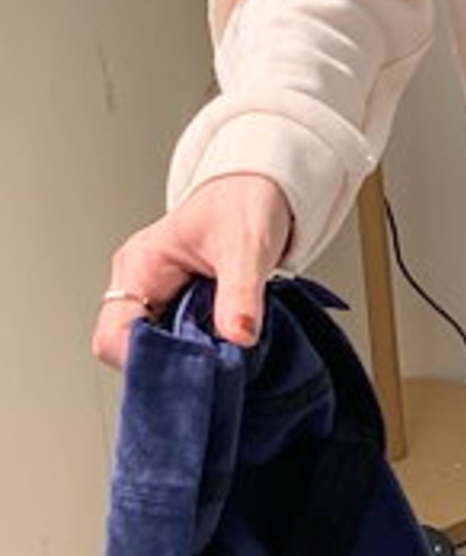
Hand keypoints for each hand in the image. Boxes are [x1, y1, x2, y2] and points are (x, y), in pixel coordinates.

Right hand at [91, 173, 293, 370]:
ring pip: (158, 348)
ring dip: (190, 357)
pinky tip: (227, 344)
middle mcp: (140, 282)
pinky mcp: (180, 302)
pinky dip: (203, 348)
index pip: (113, 336)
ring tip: (226, 352)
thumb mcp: (248, 246)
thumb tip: (238, 337)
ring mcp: (157, 294)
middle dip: (172, 364)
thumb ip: (241, 293)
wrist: (262, 186)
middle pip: (133, 349)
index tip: (190, 368)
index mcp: (140, 265)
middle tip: (216, 365)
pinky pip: (180, 339)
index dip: (145, 361)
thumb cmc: (245, 203)